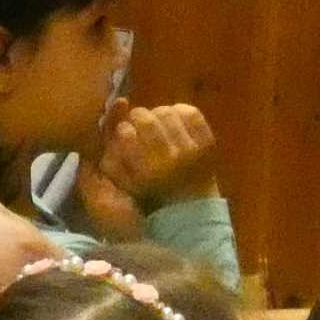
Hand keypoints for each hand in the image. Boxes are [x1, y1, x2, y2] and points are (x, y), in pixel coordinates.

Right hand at [102, 102, 219, 206]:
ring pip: (167, 113)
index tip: (125, 131)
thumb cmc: (149, 194)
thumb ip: (112, 153)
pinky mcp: (207, 143)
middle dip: (138, 116)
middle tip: (140, 121)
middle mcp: (168, 160)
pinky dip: (180, 112)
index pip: (125, 133)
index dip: (123, 128)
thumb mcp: (123, 182)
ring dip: (158, 114)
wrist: (188, 208)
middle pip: (146, 119)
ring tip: (158, 122)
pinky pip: (191, 114)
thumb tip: (113, 114)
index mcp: (144, 172)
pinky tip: (175, 121)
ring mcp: (190, 150)